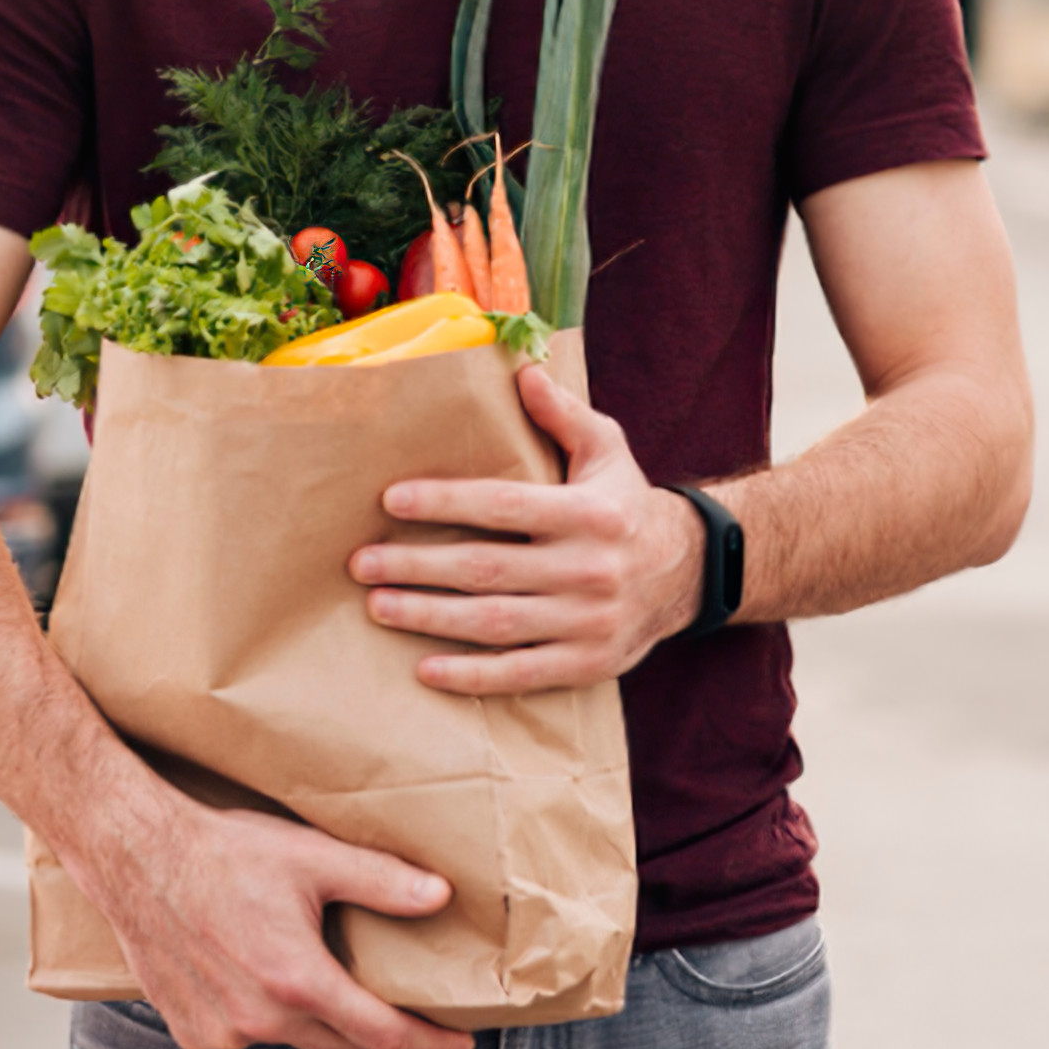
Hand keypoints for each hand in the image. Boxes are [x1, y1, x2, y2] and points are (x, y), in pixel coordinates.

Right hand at [78, 775, 477, 1048]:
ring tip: (307, 969)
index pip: (383, 1035)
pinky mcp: (191, 1033)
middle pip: (342, 1045)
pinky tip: (254, 974)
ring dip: (310, 1018)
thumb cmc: (226, 854)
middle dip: (369, 1027)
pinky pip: (246, 1038)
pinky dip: (261, 1016)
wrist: (138, 857)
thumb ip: (382, 882)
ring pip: (292, 1042)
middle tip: (383, 993)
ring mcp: (222, 1033)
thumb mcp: (313, 858)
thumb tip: (440, 896)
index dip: (429, 1044)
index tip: (457, 1045)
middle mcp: (260, 1021)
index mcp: (299, 982)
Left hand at [350, 364, 705, 695]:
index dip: (445, 503)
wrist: (686, 572)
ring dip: (430, 617)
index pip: (504, 506)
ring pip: (495, 624)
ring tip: (379, 606)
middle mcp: (590, 569)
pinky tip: (425, 669)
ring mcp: (588, 622)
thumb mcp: (607, 449)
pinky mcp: (587, 664)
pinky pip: (520, 674)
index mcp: (591, 514)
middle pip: (487, 569)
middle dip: (417, 566)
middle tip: (362, 562)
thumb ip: (563, 414)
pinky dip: (471, 677)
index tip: (391, 500)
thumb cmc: (626, 503)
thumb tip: (521, 371)